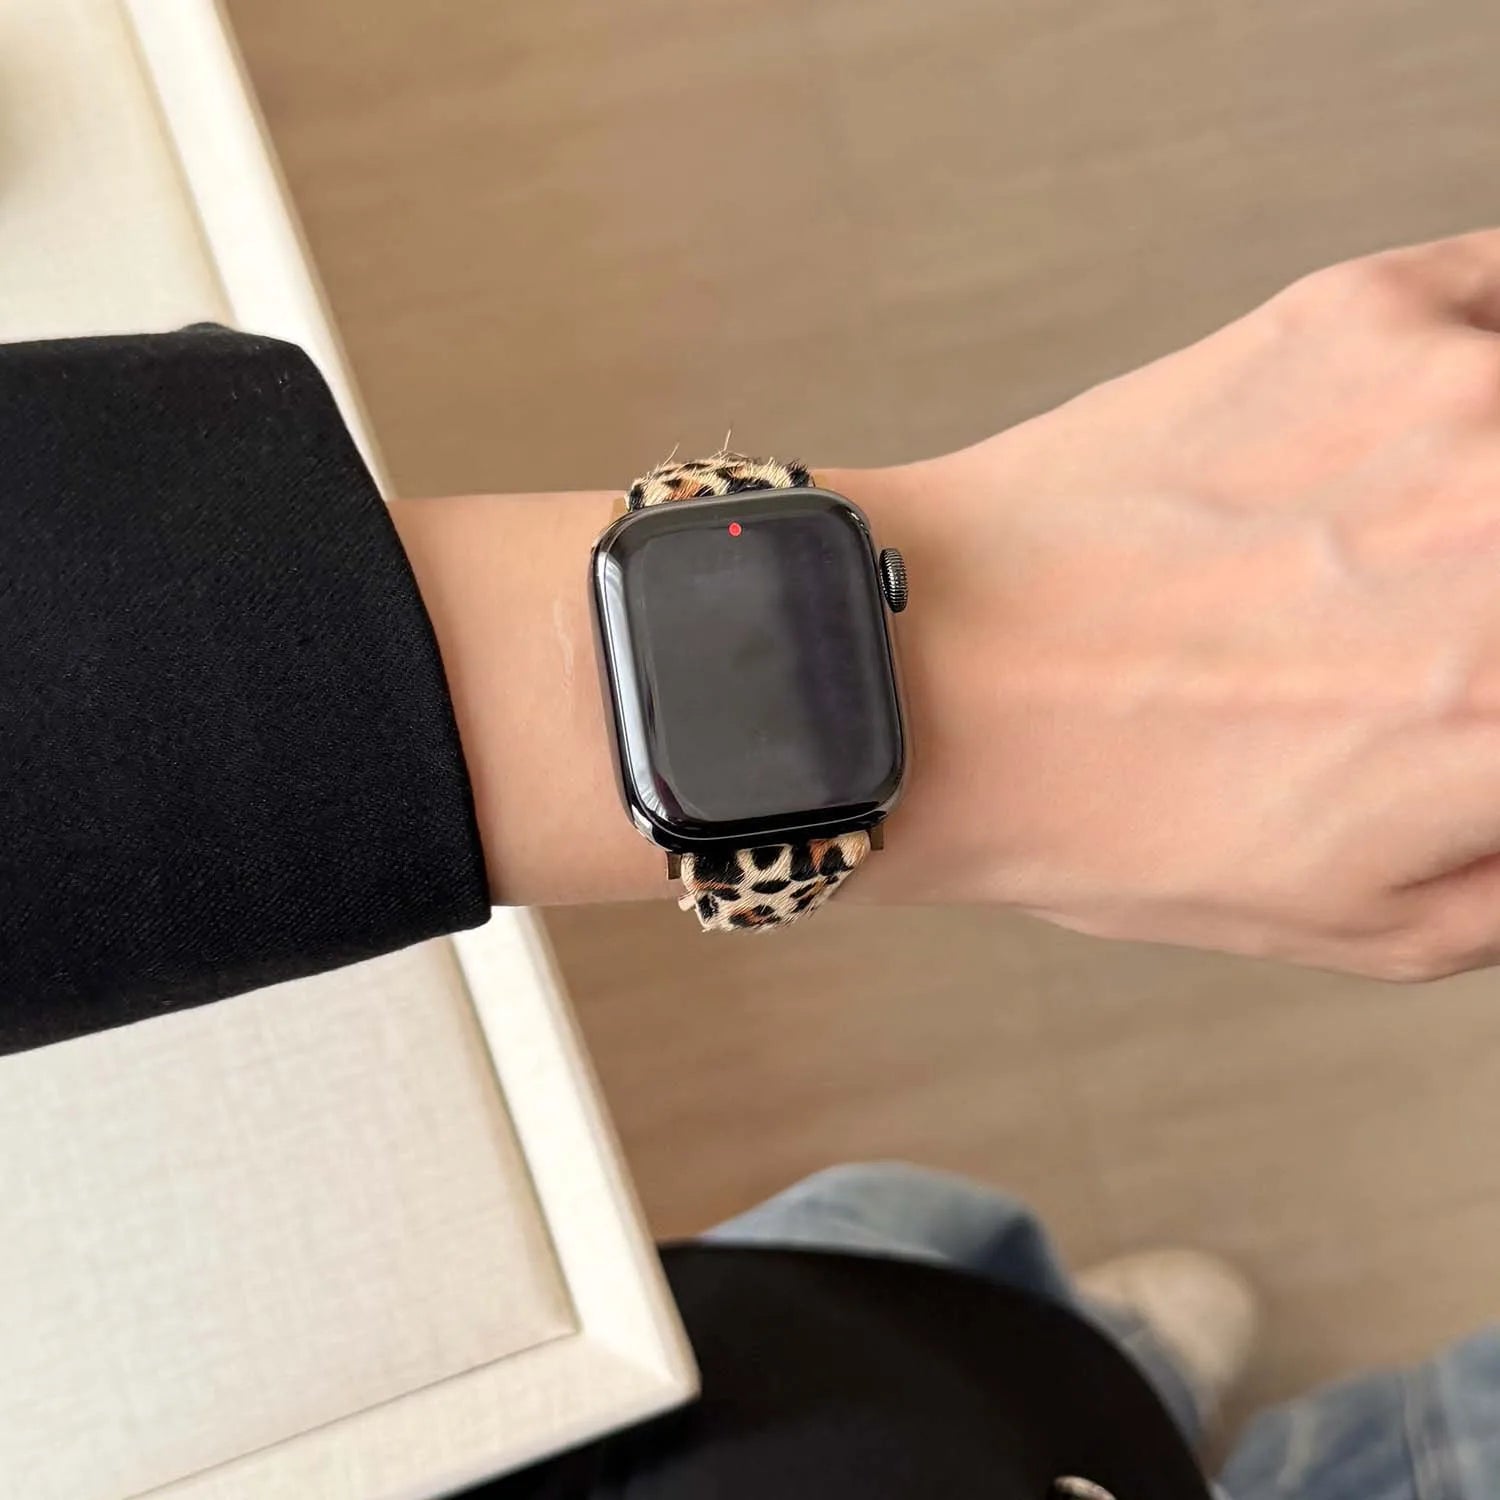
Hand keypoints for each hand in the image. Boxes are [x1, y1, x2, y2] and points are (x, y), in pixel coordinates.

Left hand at [853, 229, 1499, 978]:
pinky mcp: (1361, 314)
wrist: (930, 674)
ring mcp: (1456, 402)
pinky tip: (1427, 435)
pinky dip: (1490, 362)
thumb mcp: (1371, 924)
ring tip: (1406, 553)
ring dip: (1487, 489)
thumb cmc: (1116, 813)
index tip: (1488, 686)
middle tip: (1445, 625)